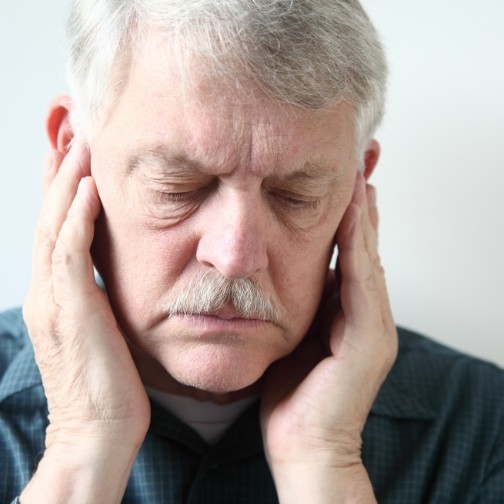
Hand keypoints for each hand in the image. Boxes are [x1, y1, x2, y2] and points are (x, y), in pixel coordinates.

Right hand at [21, 143, 149, 502]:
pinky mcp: (70, 309)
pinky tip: (87, 187)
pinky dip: (76, 215)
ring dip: (65, 181)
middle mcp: (47, 290)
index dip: (60, 188)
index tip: (73, 154)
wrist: (97, 431)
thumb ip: (100, 298)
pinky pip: (70, 251)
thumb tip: (114, 275)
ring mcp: (54, 298)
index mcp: (56, 294)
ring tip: (77, 142)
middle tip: (68, 130)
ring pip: (53, 225)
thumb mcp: (101, 331)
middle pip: (48, 216)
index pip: (55, 228)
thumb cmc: (108, 384)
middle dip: (57, 171)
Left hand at [260, 173, 397, 502]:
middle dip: (362, 200)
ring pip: (368, 255)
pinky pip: (362, 280)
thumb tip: (275, 276)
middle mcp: (366, 312)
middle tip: (361, 156)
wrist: (304, 447)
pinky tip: (354, 212)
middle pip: (364, 244)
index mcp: (344, 312)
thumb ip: (293, 307)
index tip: (339, 174)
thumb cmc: (291, 396)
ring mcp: (373, 325)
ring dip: (363, 212)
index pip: (348, 250)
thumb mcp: (289, 340)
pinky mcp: (370, 339)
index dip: (346, 212)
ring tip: (360, 170)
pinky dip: (358, 244)